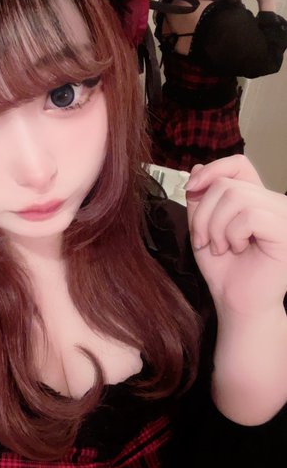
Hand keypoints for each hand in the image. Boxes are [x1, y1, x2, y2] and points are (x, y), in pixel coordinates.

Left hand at [185, 156, 286, 314]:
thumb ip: (200, 200)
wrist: (238, 303)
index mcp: (256, 198)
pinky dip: (233, 234)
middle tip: (206, 241)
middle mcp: (273, 202)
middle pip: (227, 184)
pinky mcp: (285, 230)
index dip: (212, 170)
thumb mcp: (203, 228)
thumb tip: (197, 168)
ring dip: (216, 227)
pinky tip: (237, 249)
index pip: (238, 164)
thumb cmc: (225, 270)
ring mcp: (283, 215)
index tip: (190, 190)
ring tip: (221, 247)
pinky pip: (250, 216)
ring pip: (235, 197)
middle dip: (204, 214)